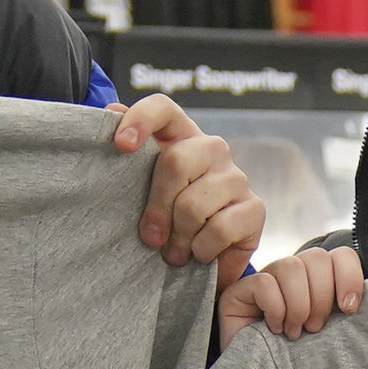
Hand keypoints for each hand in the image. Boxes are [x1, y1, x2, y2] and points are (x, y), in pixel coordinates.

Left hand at [110, 94, 266, 281]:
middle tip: (151, 238)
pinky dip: (202, 249)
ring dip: (179, 238)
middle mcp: (211, 148)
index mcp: (180, 136)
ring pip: (194, 204)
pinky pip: (219, 229)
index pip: (163, 108)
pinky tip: (200, 253)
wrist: (203, 260)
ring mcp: (236, 177)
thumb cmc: (167, 218)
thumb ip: (128, 156)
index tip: (122, 146)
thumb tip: (112, 109)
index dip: (141, 119)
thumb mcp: (142, 190)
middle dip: (157, 207)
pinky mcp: (255, 207)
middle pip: (175, 161)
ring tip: (175, 252)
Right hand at [218, 245, 364, 348]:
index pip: (340, 255)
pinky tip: (274, 329)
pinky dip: (275, 309)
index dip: (349, 276)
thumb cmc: (299, 361)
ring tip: (295, 332)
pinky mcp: (239, 291)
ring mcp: (264, 278)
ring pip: (290, 266)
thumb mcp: (330, 334)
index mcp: (318, 278)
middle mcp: (292, 273)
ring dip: (298, 305)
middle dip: (322, 297)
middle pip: (316, 258)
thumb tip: (357, 302)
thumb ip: (344, 311)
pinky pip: (264, 284)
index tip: (350, 309)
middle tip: (315, 328)